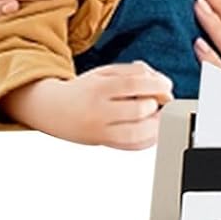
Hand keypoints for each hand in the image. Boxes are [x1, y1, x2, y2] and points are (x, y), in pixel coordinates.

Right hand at [4, 62, 174, 148]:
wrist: (54, 110)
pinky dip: (149, 138)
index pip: (133, 84)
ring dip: (156, 124)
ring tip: (156, 114)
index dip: (156, 84)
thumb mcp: (103, 72)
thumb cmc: (84, 90)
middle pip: (138, 110)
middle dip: (156, 104)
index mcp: (98, 87)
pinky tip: (150, 128)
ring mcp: (101, 131)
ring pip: (138, 133)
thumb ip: (132, 72)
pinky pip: (133, 146)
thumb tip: (159, 82)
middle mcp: (98, 111)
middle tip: (160, 100)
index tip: (166, 85)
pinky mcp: (104, 144)